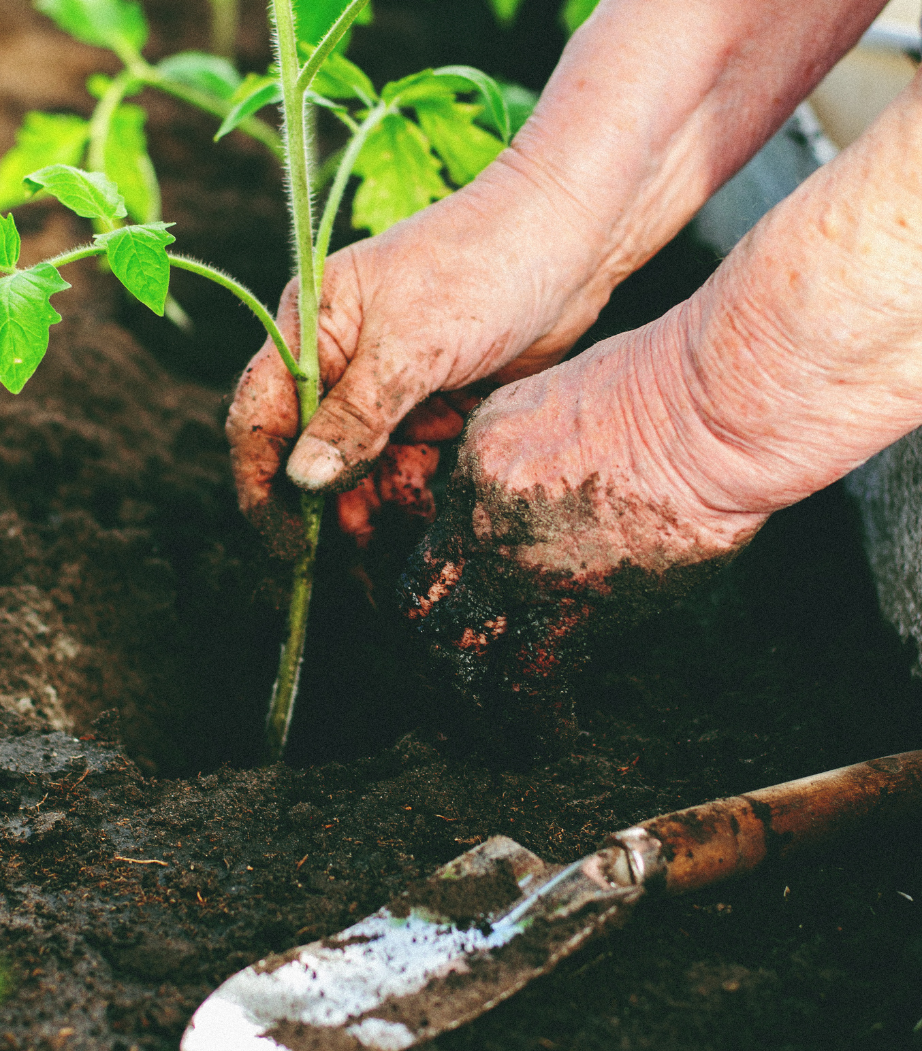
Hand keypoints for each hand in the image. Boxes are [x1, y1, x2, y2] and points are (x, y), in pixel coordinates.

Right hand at [226, 167, 611, 555]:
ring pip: (362, 462)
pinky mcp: (435, 400)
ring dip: (377, 496)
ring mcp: (389, 382)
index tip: (282, 541)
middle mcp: (341, 356)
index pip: (261, 413)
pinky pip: (410, 459)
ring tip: (406, 515)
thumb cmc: (480, 267)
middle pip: (311, 448)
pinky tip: (435, 493)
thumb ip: (355, 417)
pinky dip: (417, 483)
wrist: (568, 241)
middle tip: (355, 543)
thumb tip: (302, 480)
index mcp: (312, 325)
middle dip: (328, 498)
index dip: (261, 480)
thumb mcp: (412, 345)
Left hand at [398, 323, 765, 743]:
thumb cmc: (654, 391)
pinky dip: (537, 718)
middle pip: (430, 608)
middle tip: (449, 682)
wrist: (697, 416)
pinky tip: (546, 734)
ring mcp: (522, 569)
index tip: (439, 616)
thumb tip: (531, 492)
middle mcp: (482, 523)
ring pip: (468, 656)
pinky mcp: (578, 609)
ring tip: (483, 731)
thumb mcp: (555, 403)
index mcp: (475, 467)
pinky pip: (535, 681)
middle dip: (435, 652)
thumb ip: (527, 457)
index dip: (428, 591)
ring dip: (473, 699)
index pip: (427, 545)